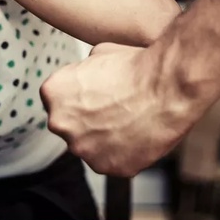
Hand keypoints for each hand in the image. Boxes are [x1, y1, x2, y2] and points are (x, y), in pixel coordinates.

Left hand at [41, 42, 198, 176]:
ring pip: (90, 146)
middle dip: (88, 119)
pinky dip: (123, 152)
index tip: (97, 94)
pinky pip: (112, 161)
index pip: (58, 99)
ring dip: (104, 137)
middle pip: (71, 125)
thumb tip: (87, 74)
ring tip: (129, 120)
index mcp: (53, 93)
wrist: (166, 88)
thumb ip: (83, 70)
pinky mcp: (107, 167)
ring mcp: (83, 149)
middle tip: (114, 108)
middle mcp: (60, 123)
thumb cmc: (136, 68)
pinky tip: (137, 135)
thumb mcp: (99, 52)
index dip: (80, 96)